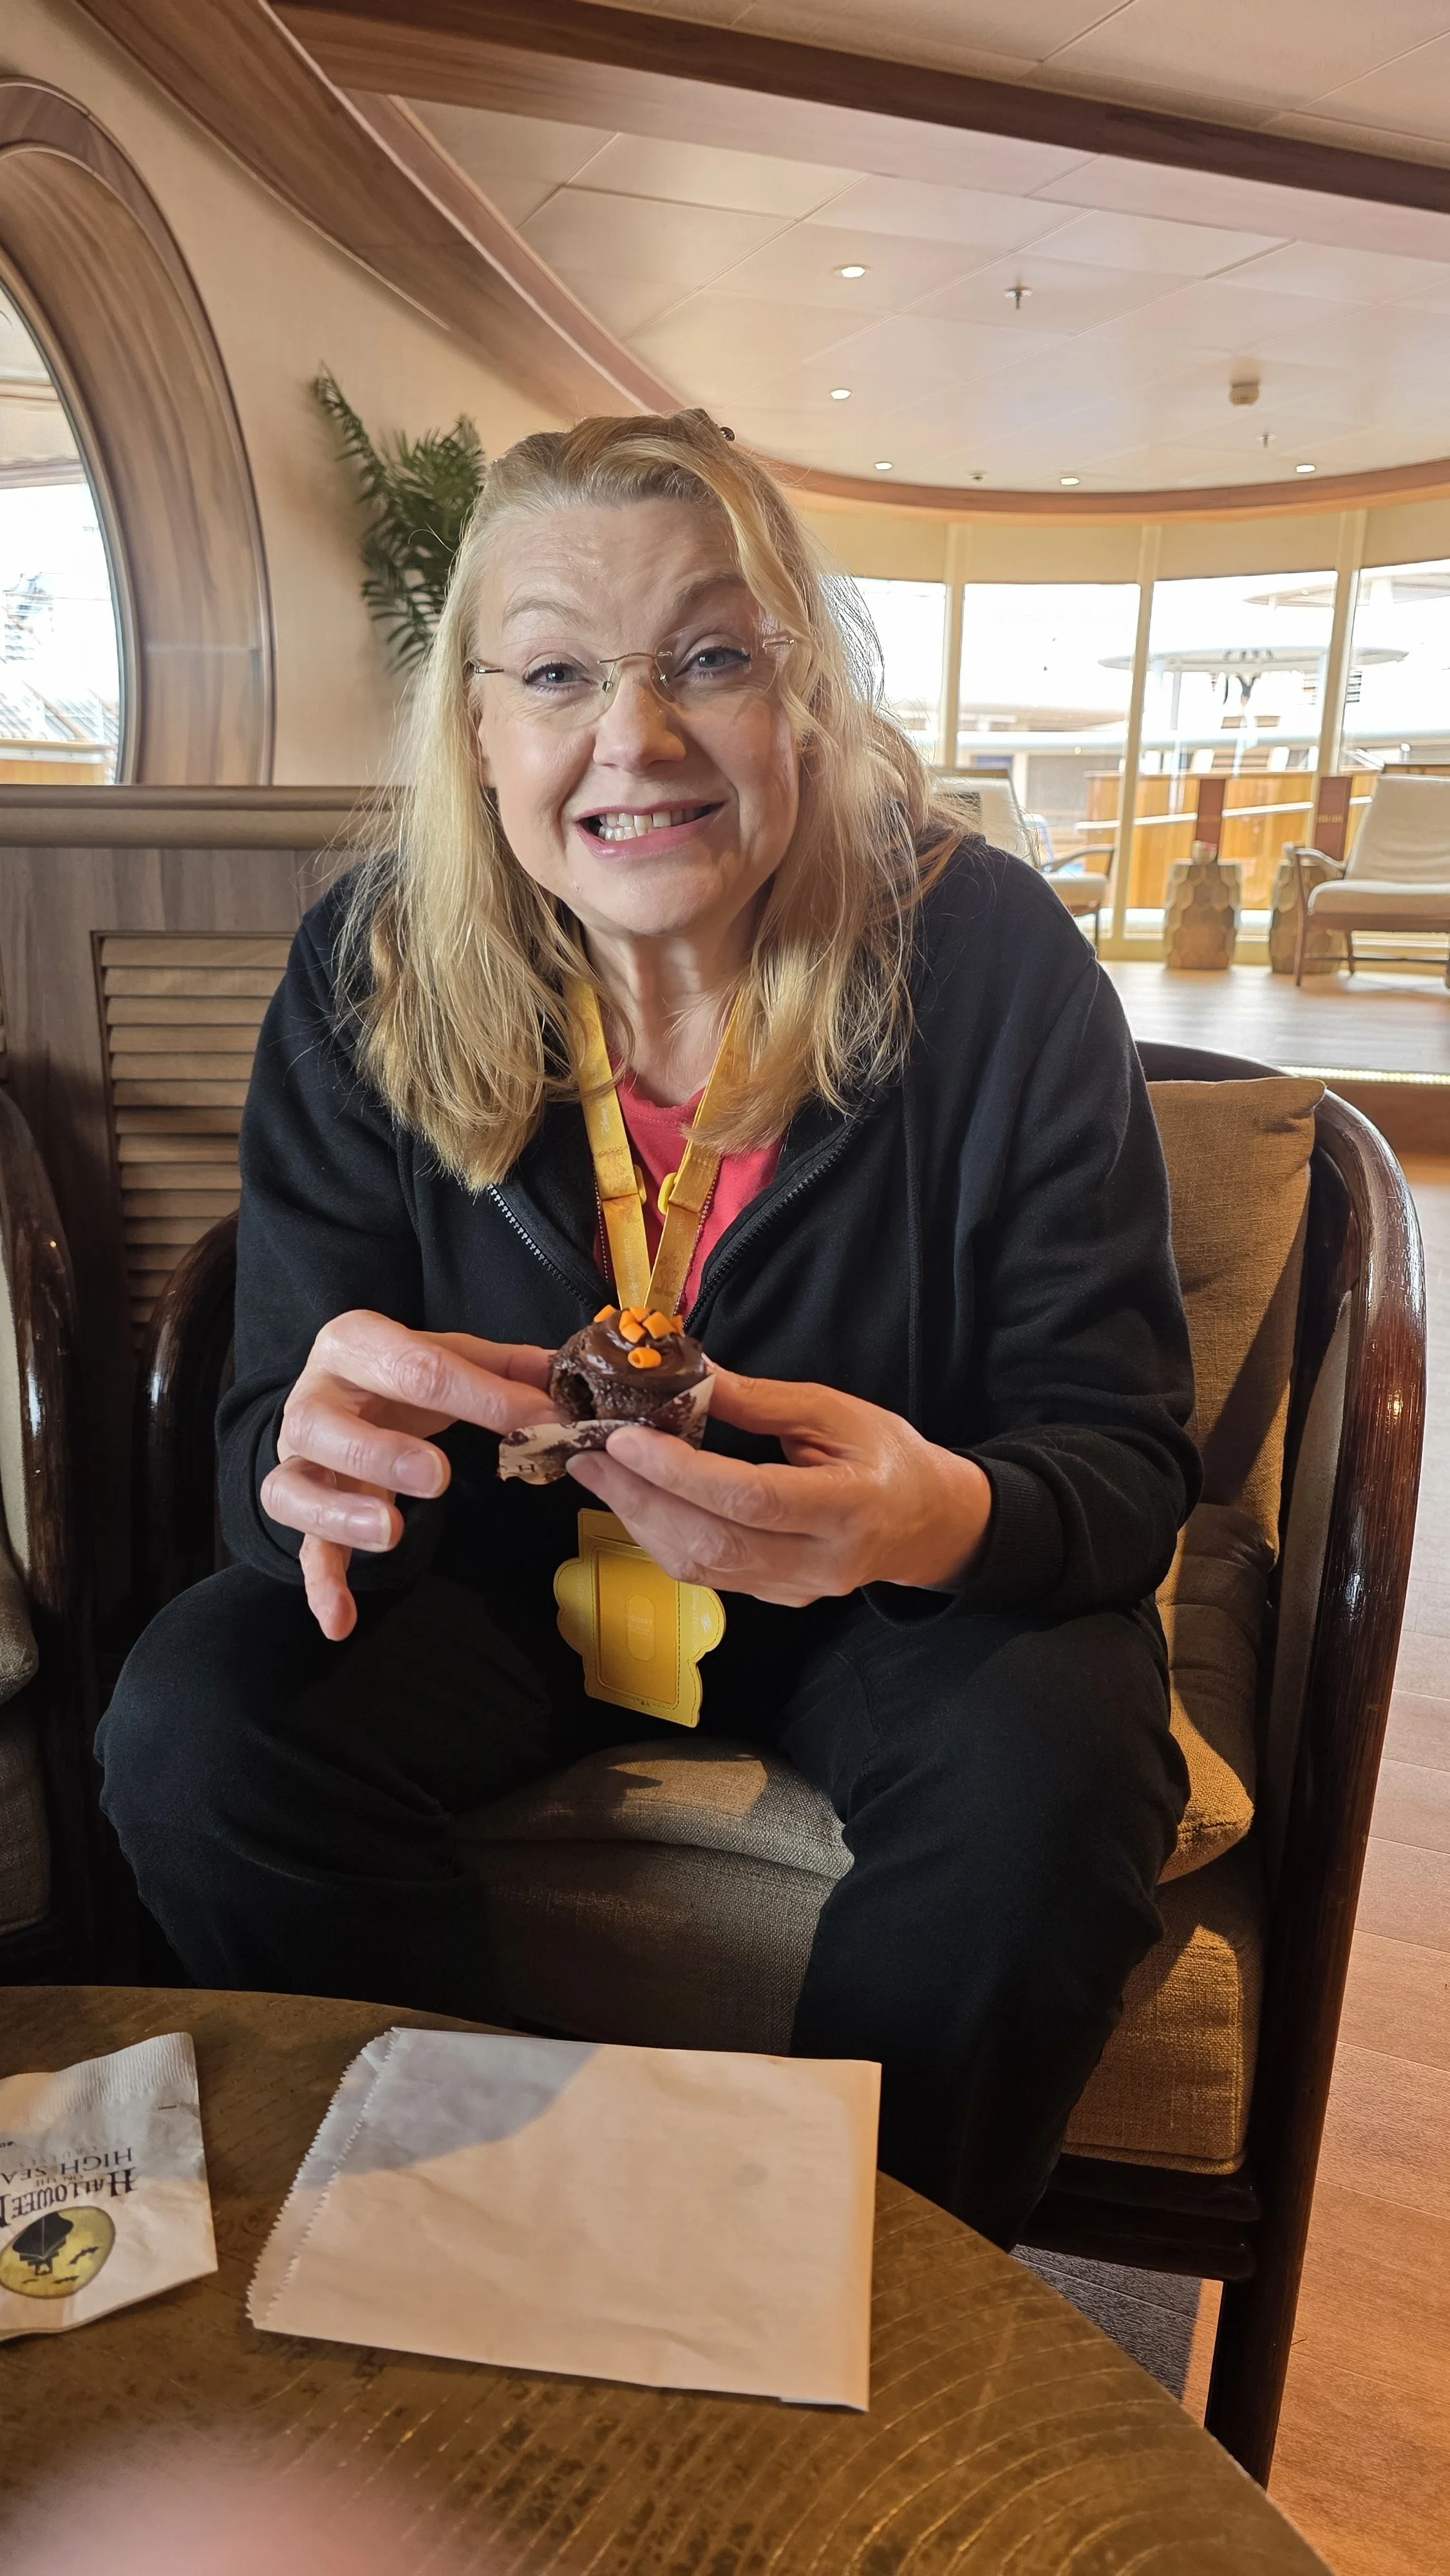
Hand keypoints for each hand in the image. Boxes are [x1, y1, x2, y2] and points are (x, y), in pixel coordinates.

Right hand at [260, 1310, 557, 1640]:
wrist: (338, 1391)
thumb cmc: (399, 1373)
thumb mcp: (447, 1354)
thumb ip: (504, 1368)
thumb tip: (563, 1378)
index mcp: (356, 1342)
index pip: (414, 1366)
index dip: (480, 1397)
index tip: (539, 1424)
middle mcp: (313, 1396)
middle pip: (321, 1424)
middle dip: (379, 1453)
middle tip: (435, 1477)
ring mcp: (299, 1457)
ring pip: (291, 1486)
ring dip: (339, 1514)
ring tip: (389, 1533)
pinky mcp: (300, 1505)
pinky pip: (300, 1547)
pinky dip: (320, 1585)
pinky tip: (341, 1623)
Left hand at [565, 1367, 991, 1606]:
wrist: (928, 1523)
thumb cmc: (887, 1456)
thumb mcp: (836, 1411)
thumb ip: (760, 1401)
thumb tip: (688, 1377)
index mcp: (848, 1506)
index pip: (751, 1497)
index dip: (681, 1472)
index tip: (626, 1439)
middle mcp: (821, 1561)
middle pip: (714, 1542)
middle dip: (640, 1499)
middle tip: (589, 1457)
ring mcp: (797, 1590)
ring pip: (702, 1567)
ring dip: (641, 1520)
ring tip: (599, 1475)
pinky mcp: (777, 1599)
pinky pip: (708, 1576)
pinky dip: (663, 1537)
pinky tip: (637, 1502)